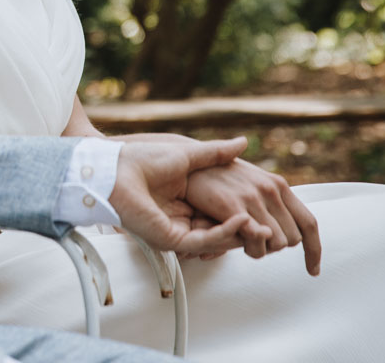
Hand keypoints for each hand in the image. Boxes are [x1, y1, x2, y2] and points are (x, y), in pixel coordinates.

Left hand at [107, 136, 254, 257]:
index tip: (266, 208)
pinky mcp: (170, 239)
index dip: (246, 214)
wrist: (111, 167)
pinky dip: (225, 234)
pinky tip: (242, 221)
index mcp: (186, 206)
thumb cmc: (140, 160)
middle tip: (273, 223)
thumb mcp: (186, 155)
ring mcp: (177, 233)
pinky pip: (203, 241)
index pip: (224, 218)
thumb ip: (215, 154)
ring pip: (219, 242)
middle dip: (252, 231)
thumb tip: (243, 142)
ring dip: (244, 235)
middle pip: (224, 234)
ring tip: (265, 225)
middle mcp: (182, 223)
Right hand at [185, 156, 321, 274]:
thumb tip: (286, 232)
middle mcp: (270, 190)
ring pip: (275, 245)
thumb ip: (270, 202)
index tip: (313, 270)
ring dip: (260, 249)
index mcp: (278, 184)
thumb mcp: (251, 182)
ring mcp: (253, 197)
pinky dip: (249, 247)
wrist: (187, 162)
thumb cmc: (217, 176)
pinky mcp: (232, 206)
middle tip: (253, 241)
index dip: (314, 251)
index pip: (309, 223)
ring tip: (241, 239)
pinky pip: (255, 241)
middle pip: (292, 239)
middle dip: (274, 246)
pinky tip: (236, 242)